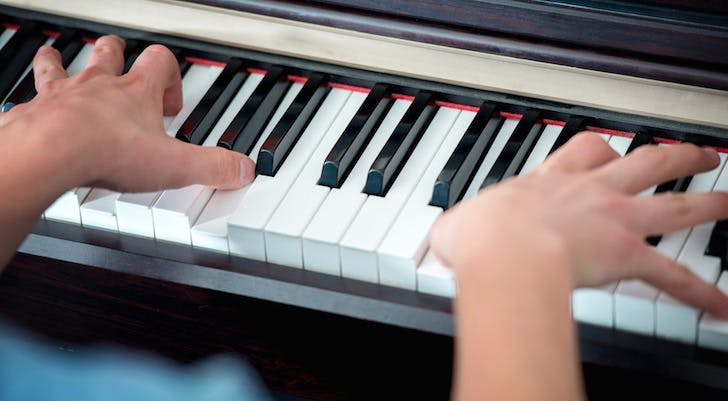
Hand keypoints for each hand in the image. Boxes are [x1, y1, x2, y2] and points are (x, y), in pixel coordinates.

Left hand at [0, 35, 254, 192]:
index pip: (160, 62)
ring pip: (63, 64)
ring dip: (66, 63)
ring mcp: (63, 94)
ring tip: (66, 65)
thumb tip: (243, 168)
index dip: (169, 75)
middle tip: (124, 68)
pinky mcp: (34, 111)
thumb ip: (213, 166)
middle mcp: (98, 85)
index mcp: (136, 92)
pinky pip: (31, 94)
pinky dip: (35, 97)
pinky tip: (34, 105)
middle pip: (110, 53)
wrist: (49, 153)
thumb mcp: (175, 165)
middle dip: (119, 56)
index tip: (172, 101)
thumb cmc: (106, 151)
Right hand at [430, 132, 727, 317]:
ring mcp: (614, 221)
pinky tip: (720, 305)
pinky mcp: (626, 255)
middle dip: (675, 156)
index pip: (585, 150)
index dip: (602, 148)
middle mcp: (591, 193)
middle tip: (695, 155)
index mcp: (550, 181)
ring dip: (708, 202)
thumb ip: (459, 225)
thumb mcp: (459, 224)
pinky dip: (699, 291)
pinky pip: (672, 275)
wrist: (504, 253)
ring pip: (674, 204)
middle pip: (646, 162)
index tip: (610, 150)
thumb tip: (446, 236)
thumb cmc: (482, 238)